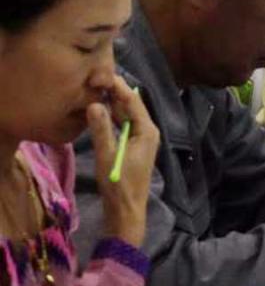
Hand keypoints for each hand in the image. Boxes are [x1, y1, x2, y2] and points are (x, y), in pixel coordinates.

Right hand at [88, 75, 159, 246]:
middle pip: (131, 106)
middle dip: (115, 93)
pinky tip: (99, 112)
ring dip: (113, 105)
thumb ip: (101, 129)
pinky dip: (112, 118)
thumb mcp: (107, 155)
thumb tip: (94, 104)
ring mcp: (142, 140)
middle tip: (95, 78)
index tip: (103, 73)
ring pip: (127, 116)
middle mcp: (148, 132)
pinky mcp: (134, 147)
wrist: (127, 211)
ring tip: (95, 90)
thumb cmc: (119, 184)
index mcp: (148, 130)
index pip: (133, 101)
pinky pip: (124, 126)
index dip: (118, 86)